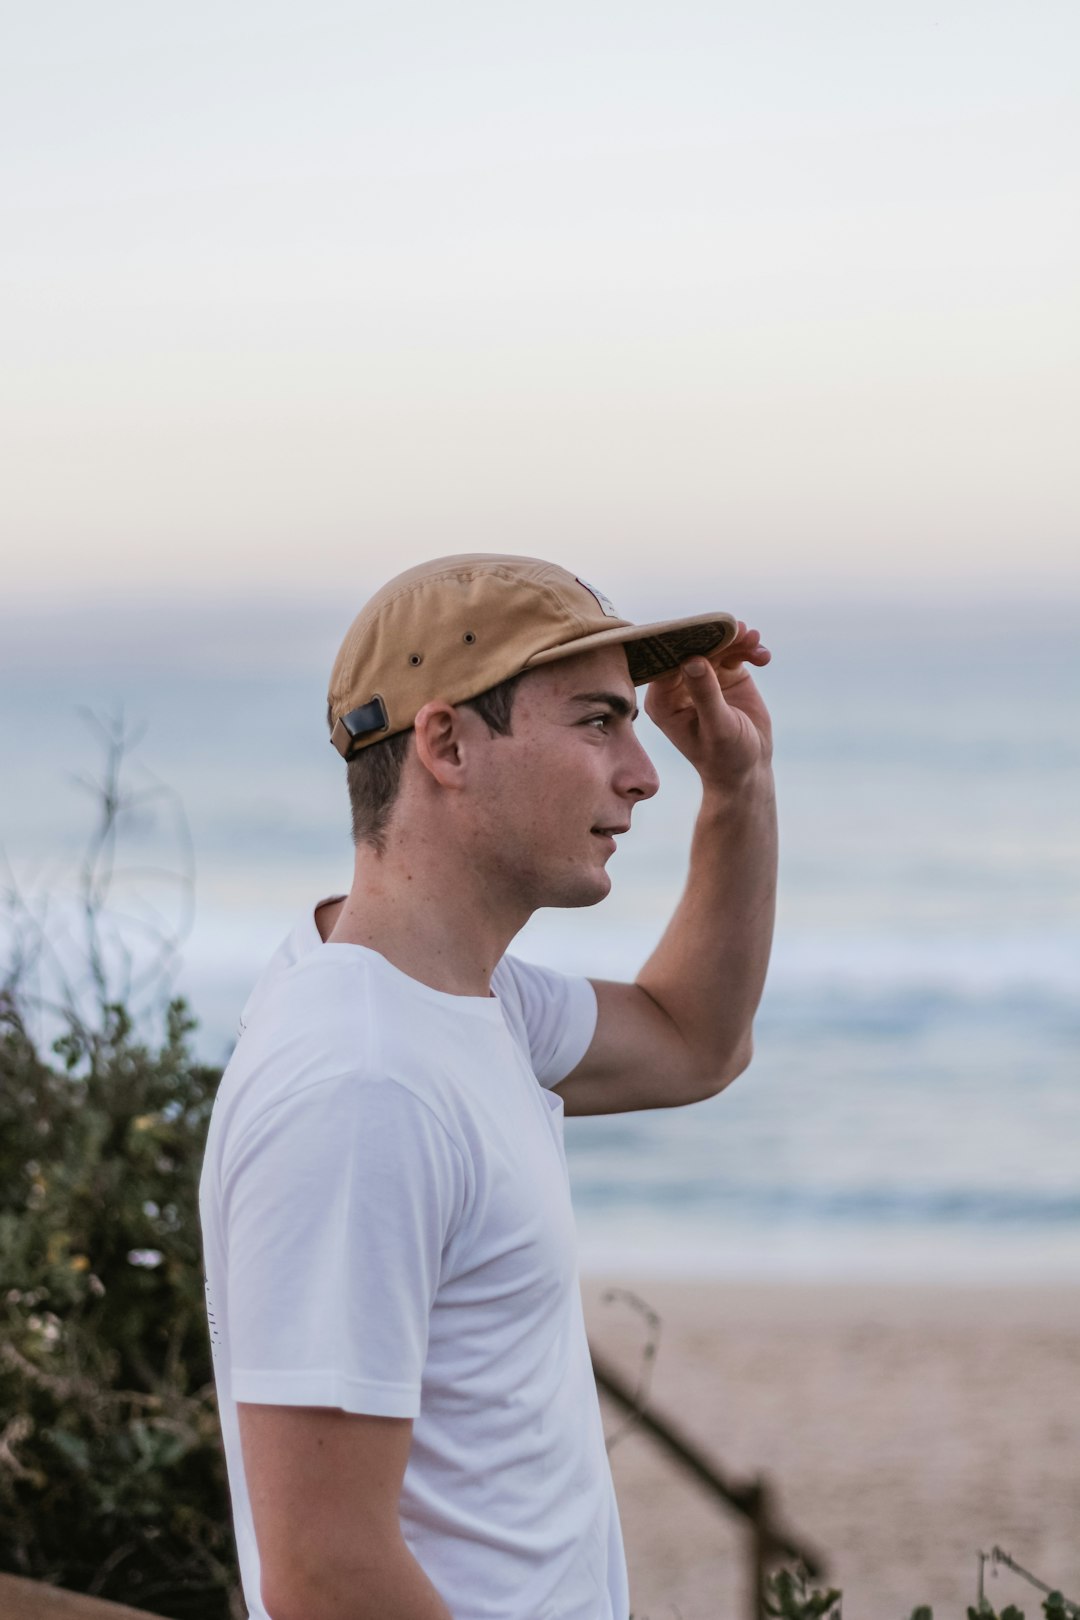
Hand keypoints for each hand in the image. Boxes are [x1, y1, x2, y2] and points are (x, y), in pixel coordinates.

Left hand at [644, 621, 772, 790]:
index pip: (668, 663)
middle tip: (739, 630)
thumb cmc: (726, 757)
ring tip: (754, 638)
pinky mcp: (725, 674)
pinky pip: (735, 652)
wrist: (749, 768)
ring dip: (736, 640)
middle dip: (715, 636)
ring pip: (716, 646)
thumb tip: (692, 659)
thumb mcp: (717, 728)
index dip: (686, 642)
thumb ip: (705, 694)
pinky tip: (763, 657)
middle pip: (693, 648)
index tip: (706, 628)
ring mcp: (702, 677)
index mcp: (663, 700)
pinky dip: (749, 649)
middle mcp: (678, 685)